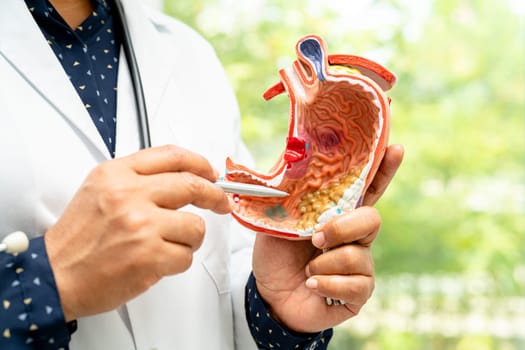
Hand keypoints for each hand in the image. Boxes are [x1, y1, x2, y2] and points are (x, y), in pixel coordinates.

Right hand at [44, 145, 230, 320]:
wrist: (55, 275)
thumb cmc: (78, 238)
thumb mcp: (99, 190)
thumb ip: (137, 178)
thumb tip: (183, 177)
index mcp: (116, 175)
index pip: (172, 156)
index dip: (200, 163)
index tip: (210, 174)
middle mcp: (129, 195)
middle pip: (192, 186)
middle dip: (214, 196)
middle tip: (221, 204)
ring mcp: (141, 225)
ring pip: (195, 226)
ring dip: (190, 238)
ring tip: (169, 244)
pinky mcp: (149, 256)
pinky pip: (186, 256)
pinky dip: (178, 261)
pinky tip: (158, 261)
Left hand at [252, 144, 403, 331]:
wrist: (269, 296)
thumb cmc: (276, 257)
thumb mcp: (276, 223)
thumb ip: (288, 199)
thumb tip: (290, 164)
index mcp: (337, 215)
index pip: (365, 190)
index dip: (383, 170)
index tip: (395, 148)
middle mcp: (355, 238)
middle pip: (372, 220)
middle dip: (342, 228)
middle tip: (315, 239)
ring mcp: (360, 265)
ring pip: (357, 256)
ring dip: (323, 264)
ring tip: (307, 270)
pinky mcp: (359, 292)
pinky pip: (355, 284)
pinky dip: (327, 284)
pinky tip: (312, 286)